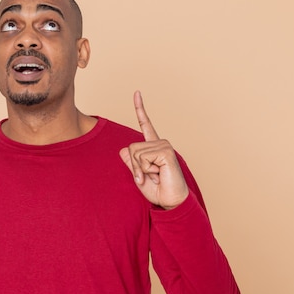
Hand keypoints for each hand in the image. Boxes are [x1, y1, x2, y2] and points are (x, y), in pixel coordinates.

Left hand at [119, 91, 188, 209]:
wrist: (170, 201)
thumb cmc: (157, 189)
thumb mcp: (138, 175)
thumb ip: (131, 162)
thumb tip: (124, 150)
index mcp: (153, 146)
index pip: (146, 124)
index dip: (140, 109)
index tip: (137, 92)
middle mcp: (160, 143)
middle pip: (131, 147)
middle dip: (134, 166)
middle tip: (147, 177)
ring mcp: (164, 146)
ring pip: (135, 153)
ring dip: (140, 170)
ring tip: (154, 176)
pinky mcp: (166, 151)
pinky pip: (143, 158)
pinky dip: (146, 170)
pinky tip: (159, 174)